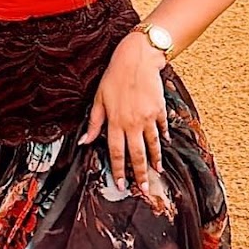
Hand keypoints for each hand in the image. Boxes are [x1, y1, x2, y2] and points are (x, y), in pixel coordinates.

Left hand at [77, 31, 170, 194]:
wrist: (138, 59)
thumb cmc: (115, 77)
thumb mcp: (99, 98)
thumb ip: (94, 122)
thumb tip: (84, 141)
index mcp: (116, 122)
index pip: (116, 152)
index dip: (118, 170)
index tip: (120, 184)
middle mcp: (132, 123)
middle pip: (137, 154)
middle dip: (140, 174)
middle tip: (143, 189)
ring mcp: (148, 117)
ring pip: (152, 145)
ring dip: (154, 160)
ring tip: (157, 172)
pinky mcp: (158, 110)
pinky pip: (161, 128)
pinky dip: (163, 137)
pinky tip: (164, 145)